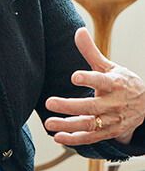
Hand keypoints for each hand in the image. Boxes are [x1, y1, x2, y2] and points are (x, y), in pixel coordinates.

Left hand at [44, 27, 144, 145]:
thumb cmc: (122, 83)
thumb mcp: (109, 66)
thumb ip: (91, 52)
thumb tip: (78, 30)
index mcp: (115, 84)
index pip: (102, 81)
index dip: (89, 79)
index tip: (74, 77)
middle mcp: (114, 103)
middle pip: (92, 106)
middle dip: (70, 106)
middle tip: (49, 102)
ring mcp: (112, 120)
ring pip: (90, 124)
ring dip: (69, 125)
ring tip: (49, 123)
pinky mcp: (109, 132)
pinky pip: (91, 138)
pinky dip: (75, 139)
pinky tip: (58, 137)